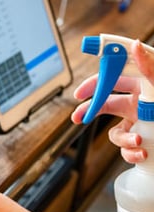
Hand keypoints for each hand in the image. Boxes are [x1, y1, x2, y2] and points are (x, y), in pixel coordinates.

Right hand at [71, 40, 153, 162]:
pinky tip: (143, 153)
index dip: (94, 85)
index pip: (111, 81)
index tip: (79, 93)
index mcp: (142, 88)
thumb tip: (133, 45)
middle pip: (105, 105)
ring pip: (115, 132)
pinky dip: (132, 153)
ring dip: (122, 140)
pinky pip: (126, 148)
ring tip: (138, 142)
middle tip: (77, 118)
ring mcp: (138, 125)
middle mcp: (138, 105)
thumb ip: (149, 66)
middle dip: (89, 112)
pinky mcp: (141, 142)